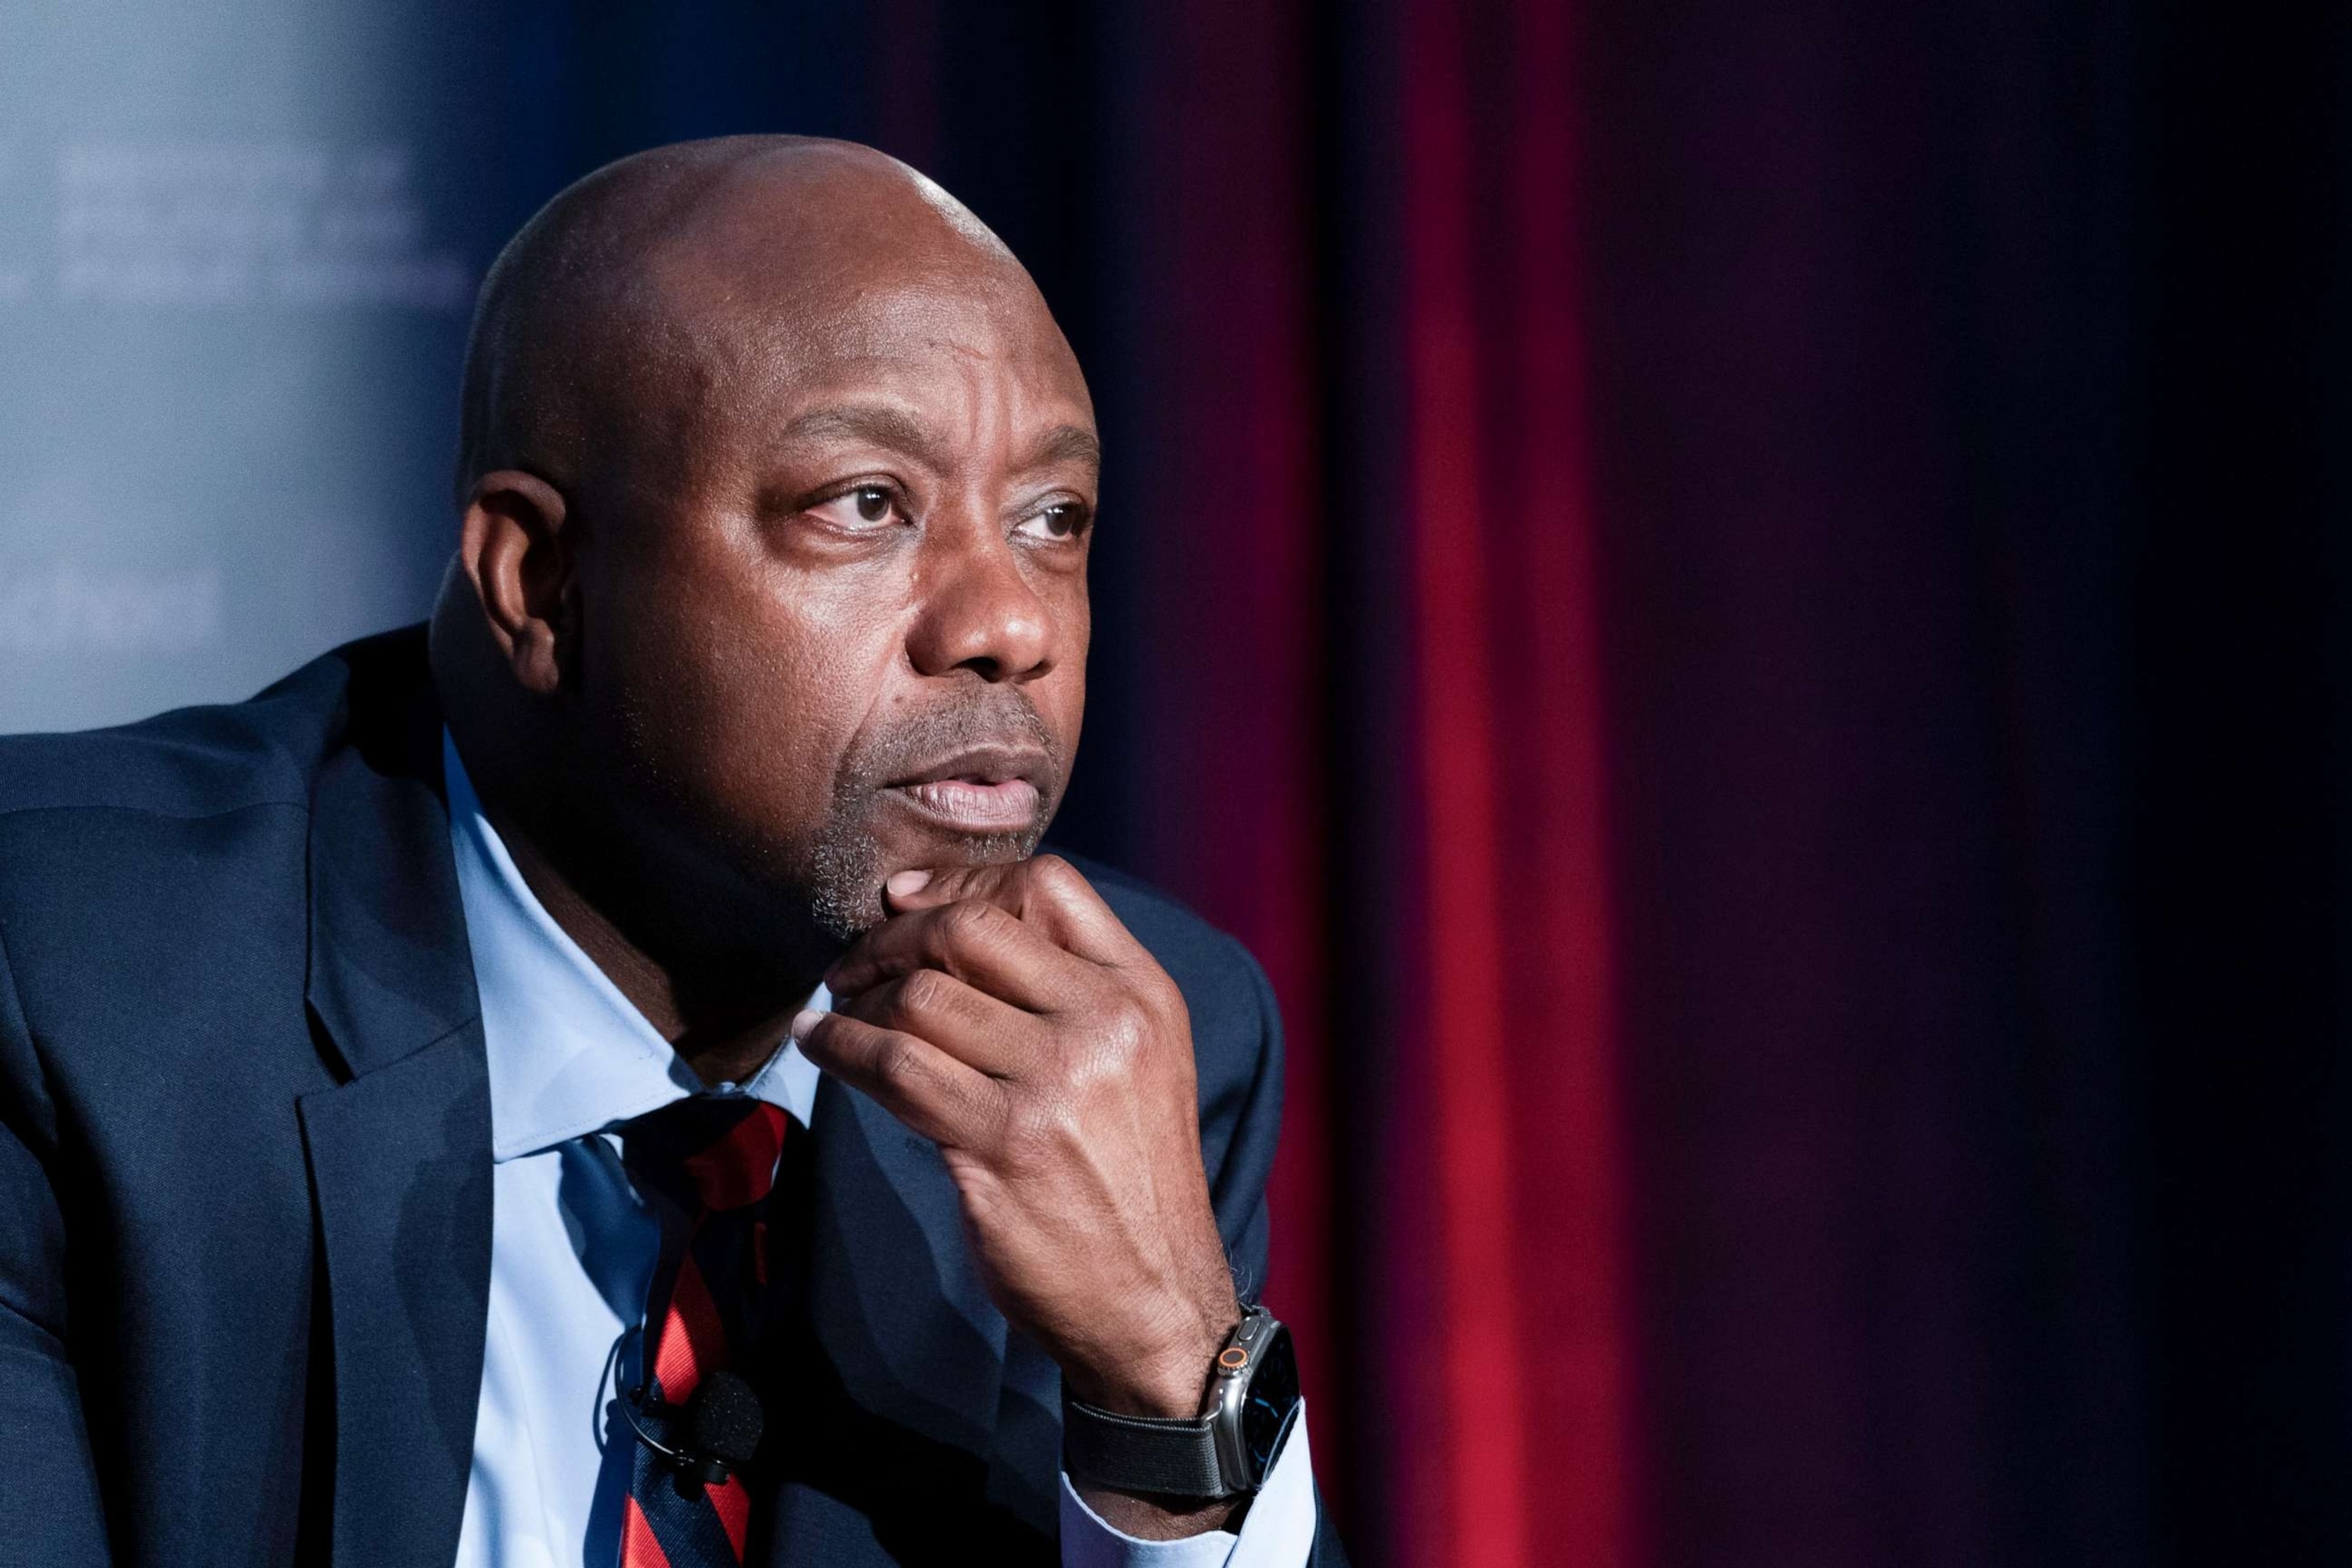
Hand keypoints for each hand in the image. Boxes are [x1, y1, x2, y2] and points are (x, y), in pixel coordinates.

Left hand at [799, 855, 1242, 1425]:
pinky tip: (823, 1047)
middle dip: (891, 938)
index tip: (901, 903)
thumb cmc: (1128, 1177)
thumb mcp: (1136, 1061)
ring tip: (836, 1013)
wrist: (1157, 1298)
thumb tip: (945, 923)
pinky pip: (897, 1068)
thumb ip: (1068, 991)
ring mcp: (1057, 1082)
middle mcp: (1106, 1023)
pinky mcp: (1004, 1143)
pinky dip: (842, 1047)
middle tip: (852, 964)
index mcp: (1142, 992)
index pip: (1046, 885)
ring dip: (858, 998)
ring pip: (922, 997)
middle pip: (970, 929)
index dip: (958, 881)